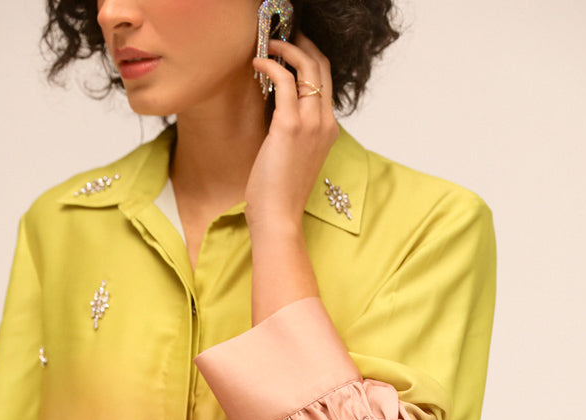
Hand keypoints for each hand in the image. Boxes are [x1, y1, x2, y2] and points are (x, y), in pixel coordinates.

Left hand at [247, 31, 338, 236]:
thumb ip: (294, 131)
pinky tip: (256, 64)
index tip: (292, 47)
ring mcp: (311, 123)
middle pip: (321, 66)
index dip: (310, 57)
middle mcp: (325, 122)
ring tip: (267, 45)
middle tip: (281, 35)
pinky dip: (270, 65)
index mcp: (328, 129)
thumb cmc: (280, 193)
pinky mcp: (290, 125)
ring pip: (306, 67)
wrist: (279, 217)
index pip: (326, 81)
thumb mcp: (293, 157)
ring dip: (285, 48)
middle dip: (302, 44)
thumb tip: (277, 109)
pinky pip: (283, 80)